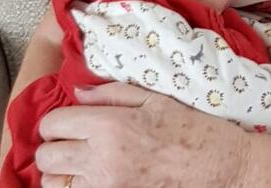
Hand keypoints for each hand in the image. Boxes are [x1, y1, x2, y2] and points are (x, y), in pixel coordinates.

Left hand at [35, 83, 249, 187]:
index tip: (70, 121)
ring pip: (53, 183)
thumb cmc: (195, 131)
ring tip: (82, 164)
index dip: (58, 121)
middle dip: (56, 146)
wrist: (222, 166)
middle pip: (47, 155)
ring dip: (62, 172)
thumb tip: (78, 92)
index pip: (53, 123)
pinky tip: (95, 178)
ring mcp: (105, 186)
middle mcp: (101, 158)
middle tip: (75, 142)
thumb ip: (112, 94)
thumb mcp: (157, 100)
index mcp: (111, 125)